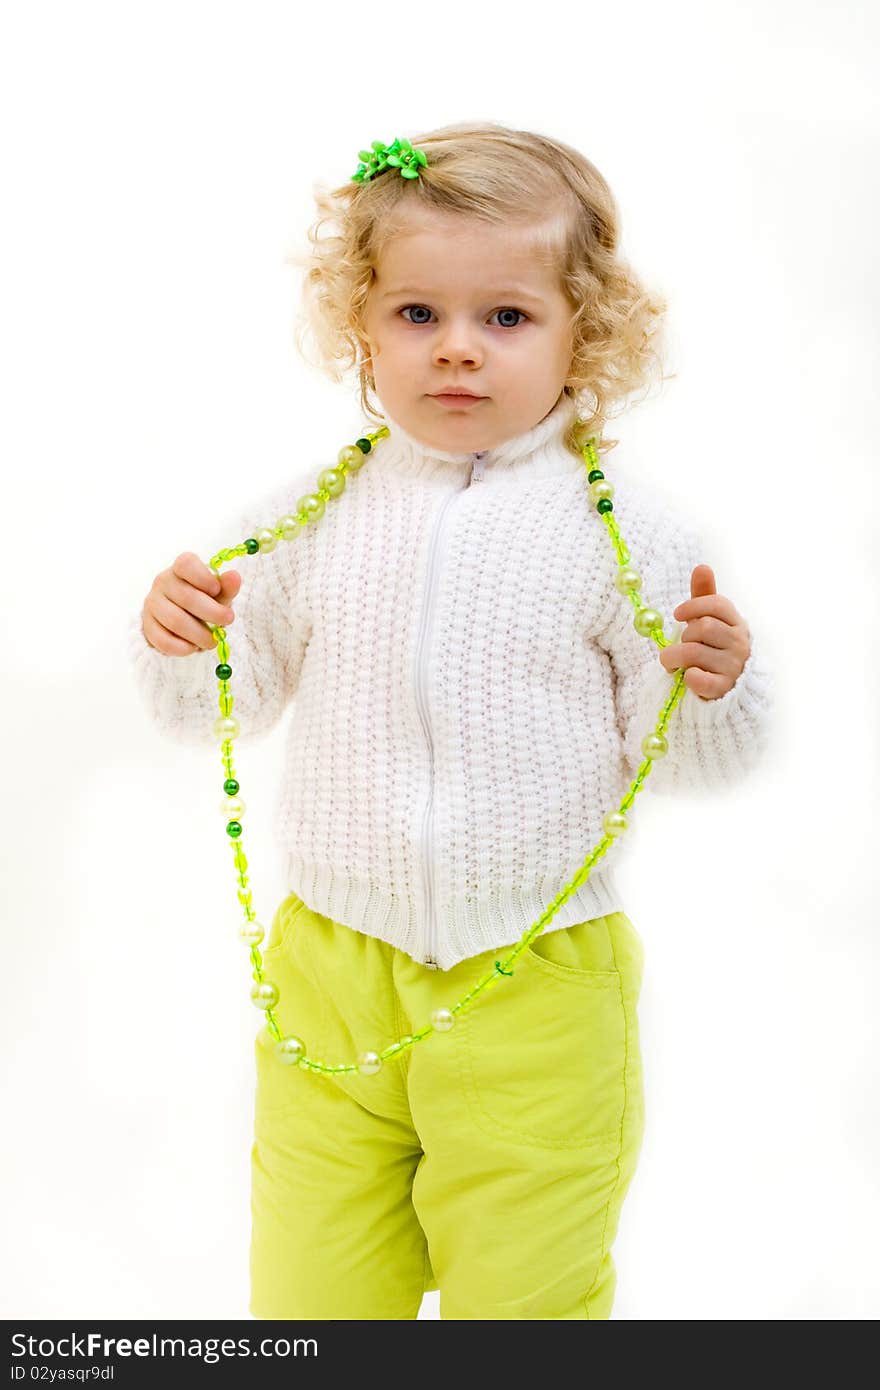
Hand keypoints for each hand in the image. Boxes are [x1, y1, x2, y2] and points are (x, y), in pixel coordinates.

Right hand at [141, 552, 242, 655]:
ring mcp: (152, 603)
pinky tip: (193, 648)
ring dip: (199, 635)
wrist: (182, 621)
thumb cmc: (204, 601)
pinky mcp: (147, 626)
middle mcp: (162, 582)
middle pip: (186, 597)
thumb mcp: (218, 594)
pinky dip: (182, 648)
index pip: (186, 564)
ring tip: (212, 641)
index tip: (217, 589)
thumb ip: (227, 587)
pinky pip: (163, 640)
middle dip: (212, 612)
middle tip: (228, 620)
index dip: (203, 577)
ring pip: (175, 621)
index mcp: (180, 568)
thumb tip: (234, 576)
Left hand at [658, 564, 750, 699]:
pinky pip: (698, 679)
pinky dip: (688, 677)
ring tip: (672, 662)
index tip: (677, 614)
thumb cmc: (716, 648)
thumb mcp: (713, 622)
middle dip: (684, 635)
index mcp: (737, 623)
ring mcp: (733, 667)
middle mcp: (740, 643)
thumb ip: (705, 597)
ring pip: (693, 652)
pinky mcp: (723, 689)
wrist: (732, 688)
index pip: (718, 604)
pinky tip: (688, 677)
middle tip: (681, 644)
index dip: (694, 606)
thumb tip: (702, 566)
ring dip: (674, 657)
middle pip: (703, 627)